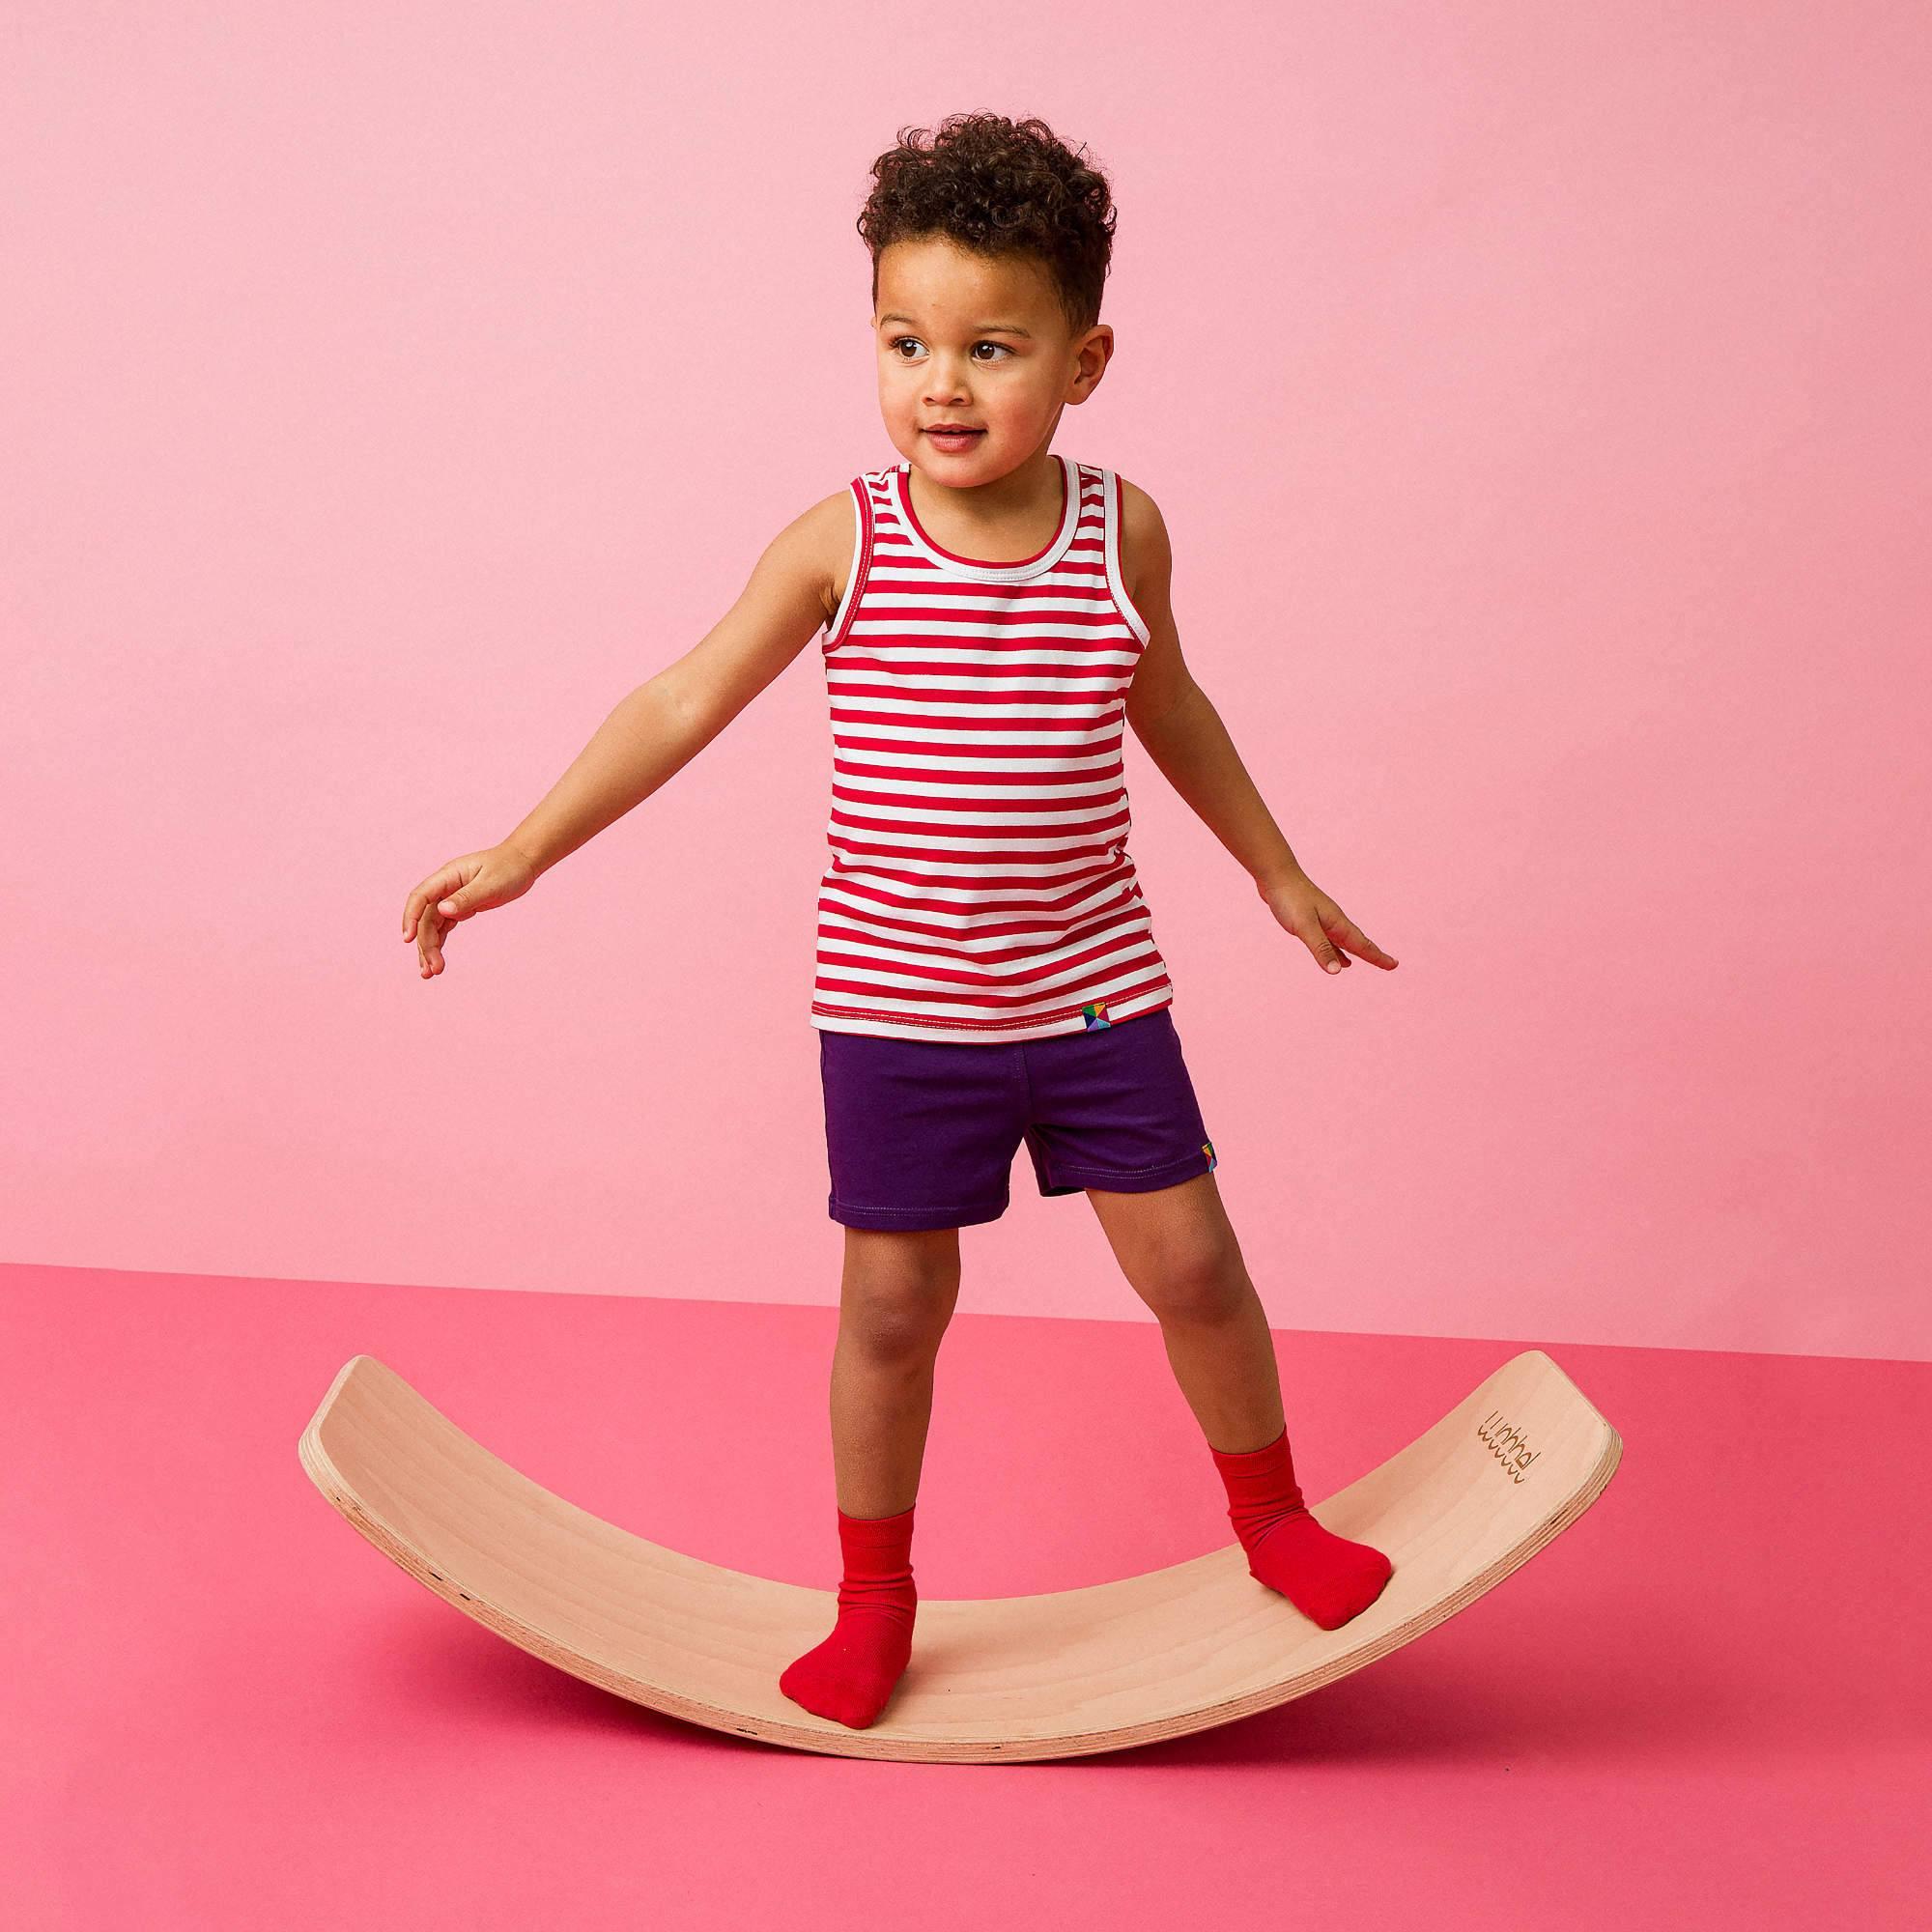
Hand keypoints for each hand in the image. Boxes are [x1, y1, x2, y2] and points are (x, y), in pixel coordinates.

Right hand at [401, 843, 538, 978]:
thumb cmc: (509, 868)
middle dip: (426, 944)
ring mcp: (450, 898)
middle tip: (432, 970)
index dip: (411, 917)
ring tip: (431, 972)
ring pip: (432, 925)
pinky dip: (439, 942)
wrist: (523, 863)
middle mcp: (445, 887)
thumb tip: (443, 911)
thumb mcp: (490, 885)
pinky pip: (443, 927)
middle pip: (426, 917)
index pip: (421, 897)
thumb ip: (467, 898)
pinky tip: (437, 960)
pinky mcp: (460, 908)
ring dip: (430, 948)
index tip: (408, 939)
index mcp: (448, 876)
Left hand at [1260, 871, 1397, 976]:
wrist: (1276, 875)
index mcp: (1337, 923)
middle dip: (1374, 954)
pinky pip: (1330, 940)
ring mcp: (1323, 920)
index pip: (1362, 945)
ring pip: (1345, 941)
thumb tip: (1337, 971)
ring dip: (1357, 952)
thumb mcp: (1304, 926)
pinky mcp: (1310, 920)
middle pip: (1358, 943)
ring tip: (1367, 961)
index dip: (1378, 957)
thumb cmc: (1290, 899)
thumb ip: (1320, 948)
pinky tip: (1336, 957)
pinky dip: (1336, 950)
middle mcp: (1334, 922)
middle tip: (1390, 964)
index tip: (1394, 965)